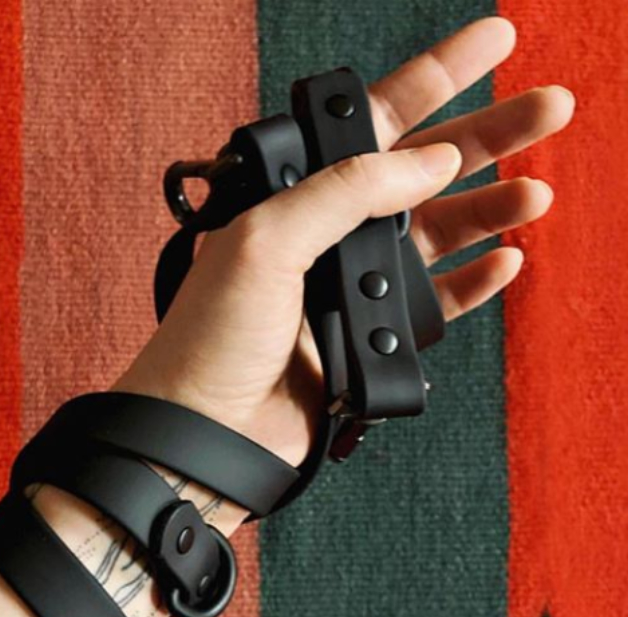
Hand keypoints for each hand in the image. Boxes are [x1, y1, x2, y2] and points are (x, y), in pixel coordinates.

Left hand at [113, 16, 574, 467]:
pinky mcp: (370, 339)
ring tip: (536, 190)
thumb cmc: (211, 338)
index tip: (490, 44)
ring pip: (438, 235)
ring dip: (490, 208)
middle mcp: (329, 236)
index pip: (374, 124)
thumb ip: (345, 192)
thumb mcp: (265, 242)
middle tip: (548, 109)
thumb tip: (428, 160)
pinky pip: (436, 304)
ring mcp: (353, 288)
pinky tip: (504, 259)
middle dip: (486, 136)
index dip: (433, 79)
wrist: (209, 430)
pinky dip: (473, 282)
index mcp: (297, 197)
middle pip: (423, 172)